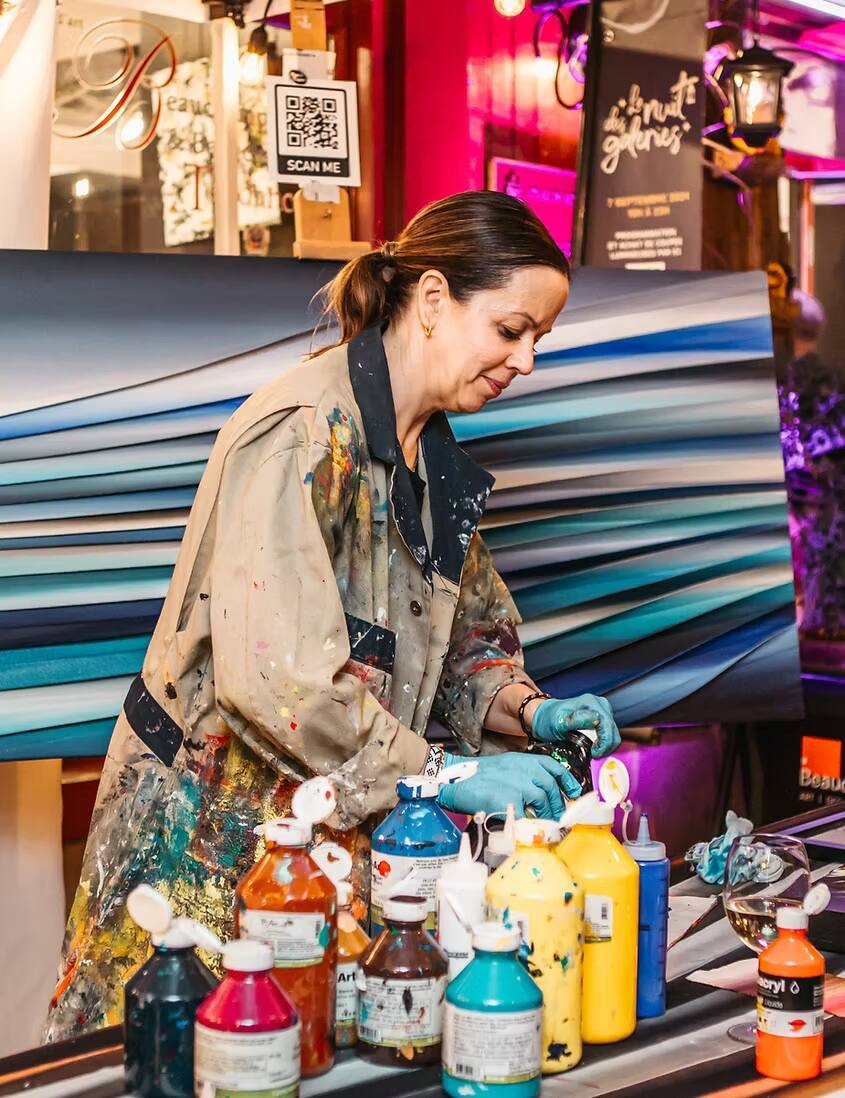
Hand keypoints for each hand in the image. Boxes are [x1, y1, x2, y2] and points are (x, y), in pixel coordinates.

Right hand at [437, 752, 580, 819]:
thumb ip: (524, 774)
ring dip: (547, 814)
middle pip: (551, 787)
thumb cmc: (476, 775)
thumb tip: (542, 792)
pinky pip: (527, 817)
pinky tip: (529, 828)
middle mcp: (524, 770)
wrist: (454, 780)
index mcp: (523, 760)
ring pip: (544, 801)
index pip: (553, 767)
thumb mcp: (505, 765)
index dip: (567, 780)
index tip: (573, 792)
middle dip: (557, 804)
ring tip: (544, 823)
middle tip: (556, 815)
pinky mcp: (510, 801)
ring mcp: (518, 785)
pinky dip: (531, 825)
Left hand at [530, 694, 619, 756]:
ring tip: (592, 751)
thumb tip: (595, 720)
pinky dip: (604, 742)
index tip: (594, 753)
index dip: (604, 743)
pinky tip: (594, 746)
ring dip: (606, 745)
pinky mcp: (602, 716)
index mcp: (590, 702)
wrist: (543, 716)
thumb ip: (576, 721)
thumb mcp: (557, 722)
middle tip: (593, 755)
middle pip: (613, 730)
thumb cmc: (548, 720)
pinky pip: (610, 732)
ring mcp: (602, 709)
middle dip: (606, 746)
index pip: (607, 726)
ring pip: (613, 732)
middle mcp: (598, 703)